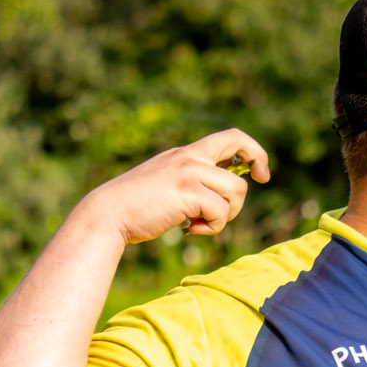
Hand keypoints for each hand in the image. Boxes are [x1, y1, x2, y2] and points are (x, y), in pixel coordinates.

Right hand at [76, 129, 271, 243]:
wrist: (106, 216)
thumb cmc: (135, 207)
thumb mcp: (165, 182)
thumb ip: (191, 180)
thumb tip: (225, 191)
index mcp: (185, 154)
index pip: (229, 137)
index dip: (253, 151)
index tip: (260, 172)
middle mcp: (189, 157)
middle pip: (241, 149)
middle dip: (256, 166)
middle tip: (255, 184)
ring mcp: (188, 173)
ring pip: (236, 190)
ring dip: (227, 214)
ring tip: (201, 222)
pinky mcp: (187, 193)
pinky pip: (221, 212)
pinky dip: (212, 226)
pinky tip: (191, 229)